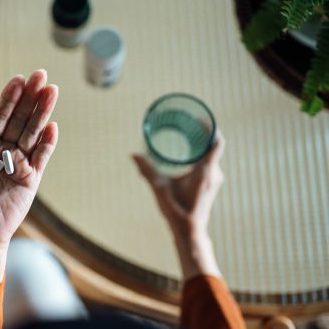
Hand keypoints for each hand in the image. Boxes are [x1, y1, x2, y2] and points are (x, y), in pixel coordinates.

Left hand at [0, 70, 57, 281]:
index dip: (9, 98)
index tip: (18, 79)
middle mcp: (2, 152)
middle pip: (19, 119)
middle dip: (30, 98)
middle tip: (42, 76)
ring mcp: (18, 164)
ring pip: (32, 133)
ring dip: (42, 112)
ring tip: (52, 91)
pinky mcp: (31, 179)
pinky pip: (41, 157)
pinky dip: (47, 142)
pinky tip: (53, 125)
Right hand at [132, 131, 225, 278]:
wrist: (189, 231)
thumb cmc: (176, 210)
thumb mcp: (159, 188)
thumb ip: (147, 170)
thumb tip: (133, 154)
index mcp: (205, 171)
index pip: (216, 142)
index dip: (210, 127)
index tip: (199, 118)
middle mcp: (214, 173)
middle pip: (213, 146)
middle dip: (202, 133)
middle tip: (188, 123)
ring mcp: (214, 180)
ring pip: (212, 155)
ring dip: (202, 144)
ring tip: (188, 135)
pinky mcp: (210, 185)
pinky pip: (210, 163)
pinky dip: (201, 155)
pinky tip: (189, 154)